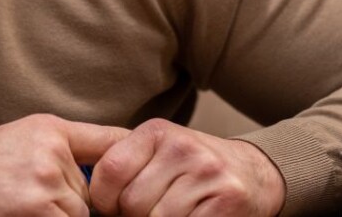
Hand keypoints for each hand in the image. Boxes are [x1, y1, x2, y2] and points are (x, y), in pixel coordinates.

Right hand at [0, 114, 129, 215]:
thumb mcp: (23, 137)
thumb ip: (61, 146)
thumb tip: (103, 165)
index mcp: (51, 129)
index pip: (111, 139)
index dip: (130, 155)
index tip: (141, 168)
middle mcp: (53, 152)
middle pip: (92, 190)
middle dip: (73, 201)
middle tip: (33, 197)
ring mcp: (46, 183)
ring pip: (79, 213)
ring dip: (60, 216)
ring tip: (24, 206)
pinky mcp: (38, 211)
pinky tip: (22, 213)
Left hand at [88, 119, 284, 215]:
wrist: (254, 173)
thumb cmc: (194, 169)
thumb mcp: (159, 153)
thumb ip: (125, 166)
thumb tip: (87, 200)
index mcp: (157, 132)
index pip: (109, 171)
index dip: (104, 200)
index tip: (113, 207)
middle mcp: (182, 147)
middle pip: (132, 202)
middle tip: (150, 212)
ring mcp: (207, 173)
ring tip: (173, 213)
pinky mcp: (227, 199)